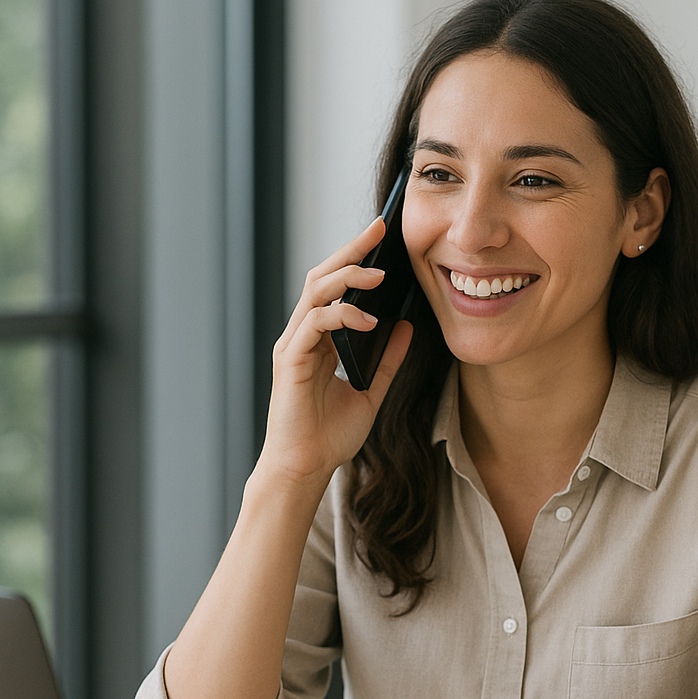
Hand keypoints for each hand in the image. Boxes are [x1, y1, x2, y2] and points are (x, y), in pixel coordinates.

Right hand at [258, 218, 413, 490]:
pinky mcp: (290, 361)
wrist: (307, 468)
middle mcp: (303, 336)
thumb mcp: (372, 392)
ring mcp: (294, 345)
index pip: (336, 287)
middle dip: (350, 250)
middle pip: (322, 277)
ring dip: (348, 277)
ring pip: (315, 292)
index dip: (356, 259)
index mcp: (320, 340)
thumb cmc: (330, 435)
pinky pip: (314, 325)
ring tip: (380, 274)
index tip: (383, 236)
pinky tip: (368, 321)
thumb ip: (389, 360)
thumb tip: (407, 326)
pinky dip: (341, 316)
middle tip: (379, 230)